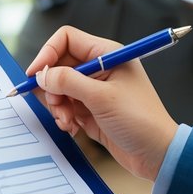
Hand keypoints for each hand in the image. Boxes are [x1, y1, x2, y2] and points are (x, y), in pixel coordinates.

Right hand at [25, 26, 177, 180]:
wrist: (156, 153)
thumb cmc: (140, 120)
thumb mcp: (101, 98)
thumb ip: (68, 82)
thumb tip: (42, 75)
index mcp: (108, 54)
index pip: (67, 40)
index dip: (48, 54)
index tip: (36, 75)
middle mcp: (100, 68)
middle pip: (60, 66)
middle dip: (52, 87)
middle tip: (57, 104)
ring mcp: (94, 90)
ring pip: (60, 89)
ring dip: (57, 106)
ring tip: (67, 121)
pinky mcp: (91, 109)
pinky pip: (66, 106)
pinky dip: (64, 117)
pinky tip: (73, 128)